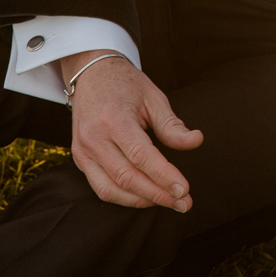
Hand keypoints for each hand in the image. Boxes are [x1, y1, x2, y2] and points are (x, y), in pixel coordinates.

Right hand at [62, 50, 203, 210]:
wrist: (92, 74)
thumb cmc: (126, 85)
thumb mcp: (153, 97)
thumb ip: (172, 124)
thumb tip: (195, 142)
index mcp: (114, 118)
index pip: (140, 155)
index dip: (163, 175)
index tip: (184, 189)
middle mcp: (94, 137)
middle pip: (126, 177)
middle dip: (158, 194)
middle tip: (184, 202)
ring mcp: (83, 150)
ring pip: (111, 189)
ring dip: (142, 200)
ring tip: (169, 201)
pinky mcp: (80, 159)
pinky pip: (101, 187)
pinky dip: (124, 197)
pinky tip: (145, 196)